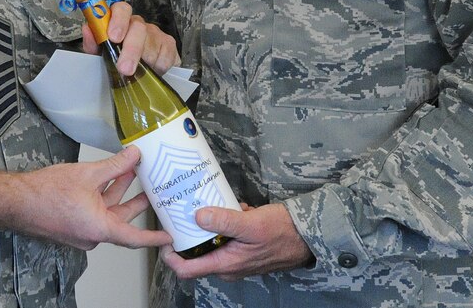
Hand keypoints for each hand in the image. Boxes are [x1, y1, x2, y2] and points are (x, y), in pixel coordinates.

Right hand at [16, 146, 172, 250]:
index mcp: (100, 229)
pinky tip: (108, 176)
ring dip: (119, 192)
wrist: (16, 201)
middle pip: (122, 220)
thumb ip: (115, 166)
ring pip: (108, 212)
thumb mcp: (88, 174)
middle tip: (154, 188)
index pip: (135, 238)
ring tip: (132, 172)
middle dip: (138, 201)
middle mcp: (92, 235)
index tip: (170, 237)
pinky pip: (95, 211)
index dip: (154, 236)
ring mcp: (82, 231)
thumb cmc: (46, 194)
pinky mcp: (73, 224)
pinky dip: (104, 196)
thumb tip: (134, 155)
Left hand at [81, 1, 179, 75]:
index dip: (118, 20)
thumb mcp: (100, 55)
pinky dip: (159, 66)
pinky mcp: (169, 45)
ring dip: (145, 62)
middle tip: (125, 69)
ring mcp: (156, 33)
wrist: (141, 73)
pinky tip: (153, 70)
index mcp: (120, 21)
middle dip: (132, 49)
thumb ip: (93, 44)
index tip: (113, 37)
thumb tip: (88, 30)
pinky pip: (166, 55)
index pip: (121, 9)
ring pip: (153, 44)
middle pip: (139, 28)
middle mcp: (139, 24)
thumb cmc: (117, 60)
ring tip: (138, 74)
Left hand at [160, 203, 312, 280]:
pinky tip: (231, 206)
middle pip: (195, 253)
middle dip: (188, 232)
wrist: (307, 235)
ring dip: (208, 224)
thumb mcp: (250, 223)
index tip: (164, 234)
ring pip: (209, 242)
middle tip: (182, 209)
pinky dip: (224, 222)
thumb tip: (197, 217)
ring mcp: (234, 258)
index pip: (186, 269)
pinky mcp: (242, 248)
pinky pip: (224, 237)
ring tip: (209, 202)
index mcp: (225, 264)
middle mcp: (227, 265)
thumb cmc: (281, 232)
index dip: (170, 255)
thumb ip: (224, 221)